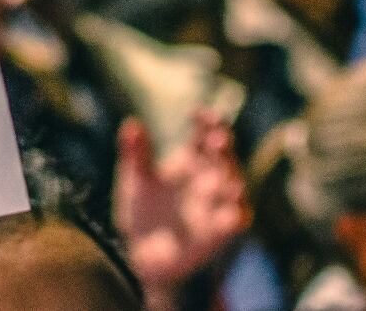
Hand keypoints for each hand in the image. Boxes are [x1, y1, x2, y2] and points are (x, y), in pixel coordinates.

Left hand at [114, 109, 249, 302]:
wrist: (139, 253)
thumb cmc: (141, 211)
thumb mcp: (134, 179)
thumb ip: (135, 154)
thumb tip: (131, 123)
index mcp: (190, 161)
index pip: (204, 135)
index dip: (207, 123)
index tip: (198, 113)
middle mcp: (207, 179)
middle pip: (222, 157)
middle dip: (222, 147)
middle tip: (217, 139)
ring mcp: (214, 205)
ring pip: (233, 188)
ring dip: (232, 180)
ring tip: (226, 177)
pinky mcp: (216, 232)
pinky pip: (232, 223)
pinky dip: (235, 217)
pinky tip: (233, 213)